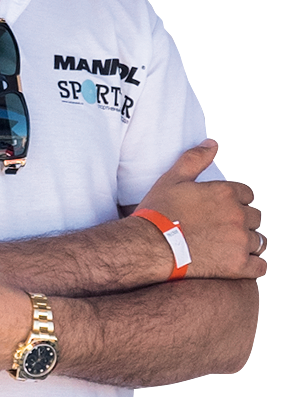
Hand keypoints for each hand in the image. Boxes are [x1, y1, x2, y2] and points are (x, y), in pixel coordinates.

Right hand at [138, 139, 266, 279]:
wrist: (151, 245)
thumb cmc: (160, 211)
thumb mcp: (173, 178)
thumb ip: (195, 158)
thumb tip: (212, 143)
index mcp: (225, 193)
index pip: (247, 194)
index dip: (236, 200)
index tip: (223, 208)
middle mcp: (237, 216)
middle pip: (255, 217)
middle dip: (243, 221)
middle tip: (225, 227)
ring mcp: (239, 242)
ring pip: (260, 241)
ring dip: (249, 243)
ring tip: (232, 246)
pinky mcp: (237, 266)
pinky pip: (260, 267)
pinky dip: (254, 265)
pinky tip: (243, 263)